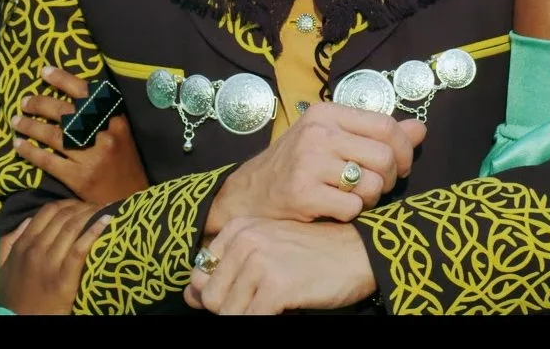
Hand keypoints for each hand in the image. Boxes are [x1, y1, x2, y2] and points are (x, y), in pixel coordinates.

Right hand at [0, 199, 110, 314]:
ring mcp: (50, 264)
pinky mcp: (64, 279)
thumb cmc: (13, 297)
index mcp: (22, 245)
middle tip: (97, 206)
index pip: (47, 211)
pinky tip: (106, 221)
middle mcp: (36, 250)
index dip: (67, 204)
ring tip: (106, 209)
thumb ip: (9, 242)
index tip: (80, 205)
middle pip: (64, 216)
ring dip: (92, 214)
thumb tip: (28, 219)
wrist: (19, 322)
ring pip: (73, 227)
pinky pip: (80, 249)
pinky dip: (94, 231)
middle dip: (83, 207)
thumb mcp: (1, 267)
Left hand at [10, 66, 149, 206]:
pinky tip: (18, 145)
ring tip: (16, 120)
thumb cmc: (123, 164)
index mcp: (116, 120)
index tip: (44, 72)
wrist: (132, 200)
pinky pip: (48, 160)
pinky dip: (30, 151)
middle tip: (25, 101)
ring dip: (30, 126)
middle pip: (66, 113)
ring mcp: (91, 158)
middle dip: (41, 104)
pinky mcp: (79, 178)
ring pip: (54, 135)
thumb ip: (103, 117)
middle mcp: (105, 136)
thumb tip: (70, 96)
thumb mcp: (122, 134)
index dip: (64, 80)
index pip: (88, 93)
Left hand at [183, 217, 377, 314]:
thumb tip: (189, 296)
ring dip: (248, 315)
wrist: (360, 253)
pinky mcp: (276, 286)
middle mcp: (245, 240)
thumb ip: (226, 270)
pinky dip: (262, 321)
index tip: (246, 294)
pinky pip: (250, 320)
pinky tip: (283, 311)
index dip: (219, 294)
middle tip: (262, 303)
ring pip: (226, 312)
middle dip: (231, 309)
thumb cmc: (315, 255)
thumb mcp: (267, 252)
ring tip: (273, 305)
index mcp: (239, 228)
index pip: (200, 274)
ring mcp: (260, 262)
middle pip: (210, 297)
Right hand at [204, 101, 424, 233]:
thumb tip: (420, 129)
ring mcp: (308, 163)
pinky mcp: (304, 194)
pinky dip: (352, 214)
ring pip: (371, 184)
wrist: (251, 194)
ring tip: (354, 197)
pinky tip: (336, 209)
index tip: (401, 165)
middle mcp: (317, 133)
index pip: (386, 125)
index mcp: (327, 113)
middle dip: (390, 179)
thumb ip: (376, 133)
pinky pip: (353, 208)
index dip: (404, 148)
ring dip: (371, 199)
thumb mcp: (333, 138)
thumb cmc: (298, 164)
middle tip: (377, 187)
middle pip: (384, 157)